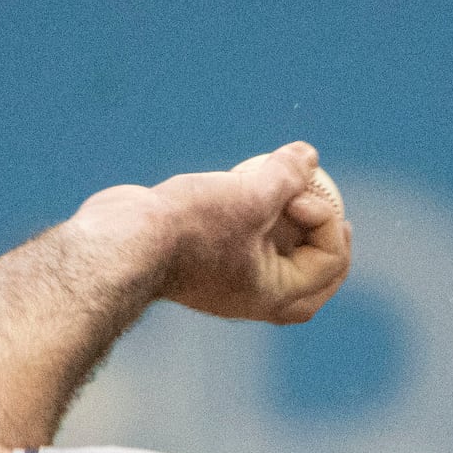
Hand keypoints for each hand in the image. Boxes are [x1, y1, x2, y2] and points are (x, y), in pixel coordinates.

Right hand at [72, 141, 351, 324]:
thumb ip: (286, 176)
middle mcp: (258, 297)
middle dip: (324, 234)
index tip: (296, 192)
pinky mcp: (205, 261)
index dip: (326, 217)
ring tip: (280, 183)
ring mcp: (230, 281)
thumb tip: (310, 155)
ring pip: (277, 253)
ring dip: (285, 219)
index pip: (330, 261)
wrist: (122, 241)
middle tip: (326, 198)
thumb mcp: (249, 196)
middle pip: (313, 272)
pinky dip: (252, 214)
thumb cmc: (188, 228)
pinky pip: (244, 240)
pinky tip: (243, 183)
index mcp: (278, 296)